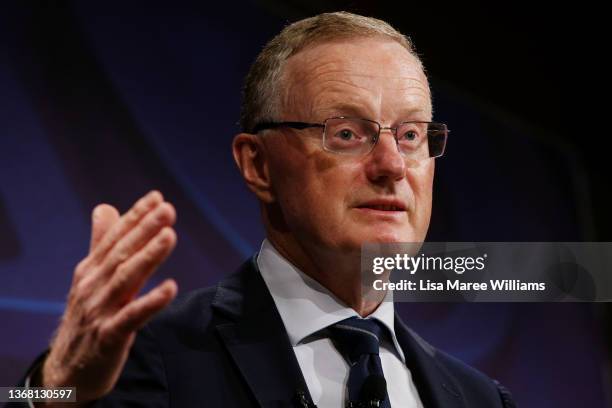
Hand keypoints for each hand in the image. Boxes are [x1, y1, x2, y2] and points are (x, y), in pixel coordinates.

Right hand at [39, 190, 177, 404]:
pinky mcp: (109, 337)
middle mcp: (93, 286)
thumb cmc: (87, 318)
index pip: (116, 237)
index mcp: (91, 270)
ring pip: (126, 279)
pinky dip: (151, 302)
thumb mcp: (92, 278)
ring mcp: (100, 311)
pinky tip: (171, 288)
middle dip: (145, 229)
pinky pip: (132, 317)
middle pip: (122, 253)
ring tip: (169, 236)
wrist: (68, 370)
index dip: (136, 216)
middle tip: (167, 209)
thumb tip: (106, 207)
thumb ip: (101, 244)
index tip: (158, 197)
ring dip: (148, 256)